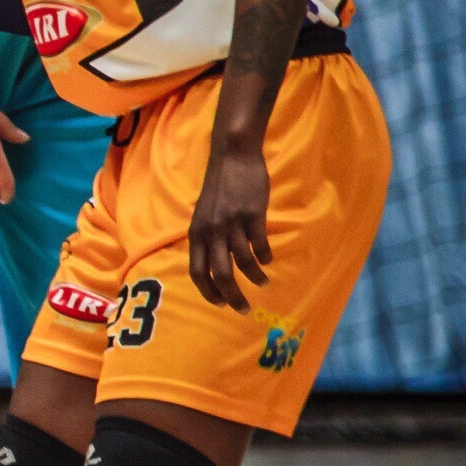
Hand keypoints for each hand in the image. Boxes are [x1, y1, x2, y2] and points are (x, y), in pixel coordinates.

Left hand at [188, 141, 275, 310]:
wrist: (233, 157)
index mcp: (196, 233)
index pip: (197, 272)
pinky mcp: (252, 215)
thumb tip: (213, 261)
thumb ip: (206, 236)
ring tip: (262, 282)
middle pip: (220, 274)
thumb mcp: (204, 215)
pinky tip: (268, 260)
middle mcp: (210, 231)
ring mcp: (231, 224)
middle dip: (232, 295)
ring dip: (254, 276)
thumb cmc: (220, 187)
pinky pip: (259, 245)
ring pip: (243, 262)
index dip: (208, 291)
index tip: (221, 304)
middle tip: (244, 308)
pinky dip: (265, 256)